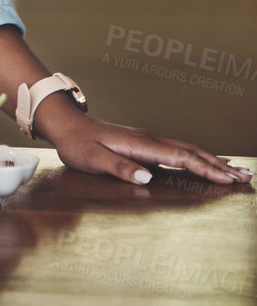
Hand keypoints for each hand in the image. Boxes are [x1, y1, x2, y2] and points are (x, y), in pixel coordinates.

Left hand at [44, 111, 253, 185]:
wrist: (67, 126)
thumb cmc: (78, 145)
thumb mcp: (92, 159)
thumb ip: (119, 167)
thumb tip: (147, 176)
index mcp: (141, 144)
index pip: (181, 157)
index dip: (205, 168)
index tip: (227, 179)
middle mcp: (151, 139)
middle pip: (193, 152)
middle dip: (220, 165)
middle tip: (246, 178)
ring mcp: (150, 140)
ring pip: (189, 150)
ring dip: (214, 161)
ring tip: (238, 172)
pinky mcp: (148, 144)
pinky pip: (180, 151)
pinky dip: (200, 157)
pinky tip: (208, 163)